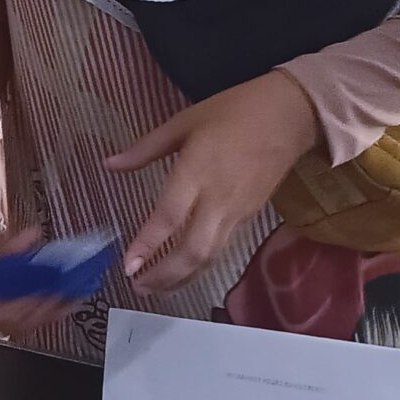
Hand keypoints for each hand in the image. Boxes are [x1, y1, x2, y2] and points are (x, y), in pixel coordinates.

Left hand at [107, 71, 320, 295]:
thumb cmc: (234, 111)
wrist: (291, 115)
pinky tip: (184, 271)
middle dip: (164, 276)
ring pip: (210, 257)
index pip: (168, 217)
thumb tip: (108, 164)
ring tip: (155, 288)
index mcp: (197, 171)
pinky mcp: (251, 217)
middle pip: (192, 251)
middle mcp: (218, 198)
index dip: (147, 245)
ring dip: (181, 278)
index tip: (127, 266)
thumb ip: (143, 149)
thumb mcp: (183, 122)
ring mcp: (237, 212)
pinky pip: (223, 248)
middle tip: (137, 287)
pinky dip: (201, 265)